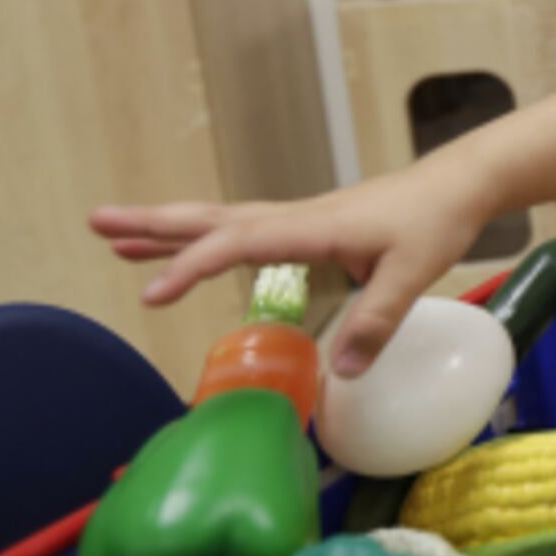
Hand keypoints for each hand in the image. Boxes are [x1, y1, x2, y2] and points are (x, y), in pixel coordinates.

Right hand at [91, 158, 496, 376]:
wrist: (459, 183)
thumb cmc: (436, 220)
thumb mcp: (414, 273)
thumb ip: (377, 320)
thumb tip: (342, 372)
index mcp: (313, 227)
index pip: (239, 242)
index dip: (194, 266)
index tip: (153, 293)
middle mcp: (296, 218)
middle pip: (213, 218)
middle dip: (154, 224)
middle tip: (95, 222)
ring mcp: (298, 219)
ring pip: (222, 220)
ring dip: (169, 227)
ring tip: (116, 236)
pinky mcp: (306, 227)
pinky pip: (243, 229)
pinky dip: (207, 237)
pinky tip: (193, 249)